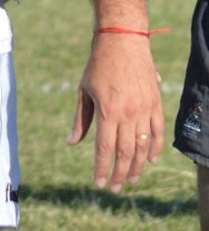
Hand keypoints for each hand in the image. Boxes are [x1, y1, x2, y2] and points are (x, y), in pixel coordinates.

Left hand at [67, 32, 164, 191]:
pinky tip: (150, 160)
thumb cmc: (98, 65)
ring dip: (137, 166)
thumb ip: (81, 120)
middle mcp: (128, 113)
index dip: (102, 168)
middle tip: (115, 189)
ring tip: (130, 179)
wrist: (123, 41)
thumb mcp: (84, 91)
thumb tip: (72, 143)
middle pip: (125, 153)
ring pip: (143, 146)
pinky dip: (155, 148)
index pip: (105, 148)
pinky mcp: (155, 103)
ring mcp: (144, 109)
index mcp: (107, 111)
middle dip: (120, 174)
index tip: (99, 183)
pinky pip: (158, 132)